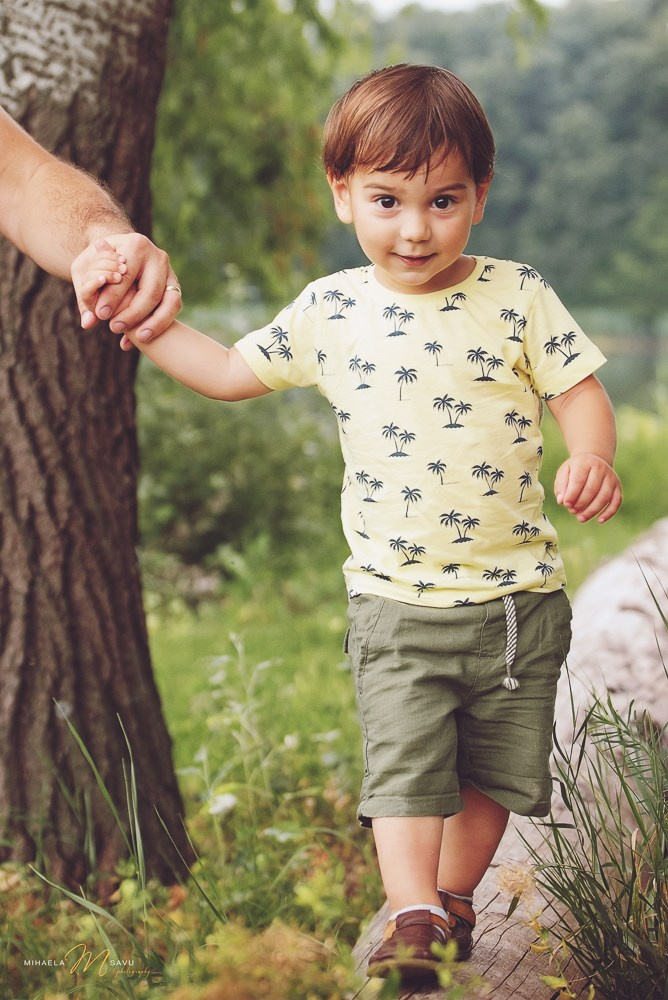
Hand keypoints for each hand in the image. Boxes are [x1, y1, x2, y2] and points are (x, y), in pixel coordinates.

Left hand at [72, 234, 181, 348]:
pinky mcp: (175, 287)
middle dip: (133, 313)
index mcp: (136, 245)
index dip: (113, 297)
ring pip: (169, 302)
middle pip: (150, 291)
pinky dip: (161, 325)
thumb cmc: (98, 261)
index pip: (126, 276)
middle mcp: (157, 257)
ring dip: (154, 323)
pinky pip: (173, 308)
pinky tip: (142, 340)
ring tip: (138, 339)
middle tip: (114, 327)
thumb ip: (86, 295)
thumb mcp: (85, 270)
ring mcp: (170, 272)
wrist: (119, 254)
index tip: (101, 314)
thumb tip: (88, 322)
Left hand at [554, 453, 621, 523]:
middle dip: (581, 503)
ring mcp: (611, 477)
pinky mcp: (618, 487)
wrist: (593, 461)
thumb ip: (561, 486)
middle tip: (572, 512)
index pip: (579, 480)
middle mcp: (600, 468)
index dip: (572, 494)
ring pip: (604, 496)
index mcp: (585, 462)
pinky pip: (616, 501)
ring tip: (581, 518)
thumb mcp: (564, 473)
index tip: (566, 504)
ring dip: (592, 510)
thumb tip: (561, 501)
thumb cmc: (575, 470)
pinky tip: (599, 520)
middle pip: (592, 489)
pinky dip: (609, 512)